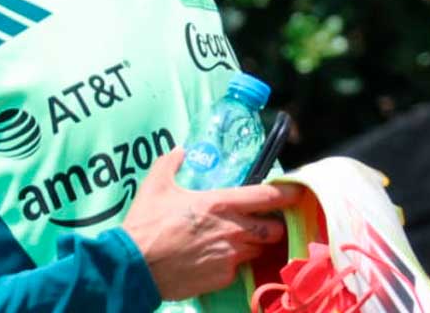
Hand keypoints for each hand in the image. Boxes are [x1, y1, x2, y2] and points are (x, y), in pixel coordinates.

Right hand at [122, 149, 301, 299]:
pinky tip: (217, 262)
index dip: (289, 194)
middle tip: (263, 224)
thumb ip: (170, 164)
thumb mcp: (156, 187)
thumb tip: (179, 150)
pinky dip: (233, 266)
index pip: (270, 197)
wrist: (132, 267)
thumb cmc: (145, 225)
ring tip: (239, 243)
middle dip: (273, 227)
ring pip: (259, 251)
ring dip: (255, 247)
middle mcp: (234, 230)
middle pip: (275, 229)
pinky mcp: (222, 278)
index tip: (297, 192)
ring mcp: (231, 256)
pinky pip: (238, 271)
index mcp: (223, 204)